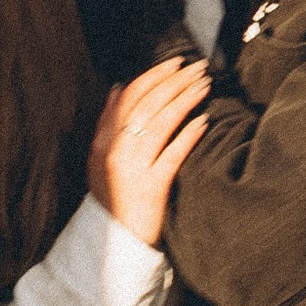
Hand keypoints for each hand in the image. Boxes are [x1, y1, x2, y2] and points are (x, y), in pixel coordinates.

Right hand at [89, 55, 211, 249]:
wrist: (114, 241)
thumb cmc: (114, 197)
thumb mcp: (101, 158)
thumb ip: (108, 122)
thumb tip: (118, 87)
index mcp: (103, 141)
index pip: (129, 97)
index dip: (154, 76)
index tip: (176, 63)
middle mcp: (116, 151)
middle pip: (148, 105)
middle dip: (175, 82)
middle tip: (198, 68)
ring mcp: (133, 169)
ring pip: (160, 124)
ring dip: (185, 100)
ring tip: (204, 86)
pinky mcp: (151, 188)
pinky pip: (172, 155)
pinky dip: (188, 136)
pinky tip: (204, 121)